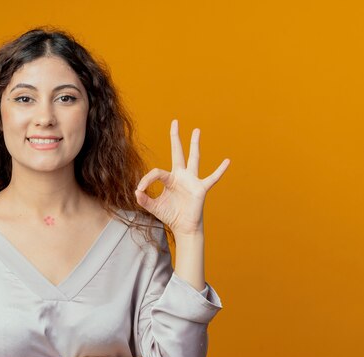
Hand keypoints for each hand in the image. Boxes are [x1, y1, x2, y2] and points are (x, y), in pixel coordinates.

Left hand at [135, 120, 229, 235]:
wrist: (183, 227)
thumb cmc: (170, 216)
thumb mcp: (153, 207)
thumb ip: (144, 200)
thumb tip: (136, 192)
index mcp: (169, 179)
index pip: (157, 172)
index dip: (146, 179)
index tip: (139, 189)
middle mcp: (181, 176)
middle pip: (178, 153)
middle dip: (175, 138)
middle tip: (174, 122)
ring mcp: (192, 181)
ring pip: (194, 159)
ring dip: (194, 145)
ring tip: (196, 130)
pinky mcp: (201, 188)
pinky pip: (212, 178)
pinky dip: (220, 170)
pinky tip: (227, 161)